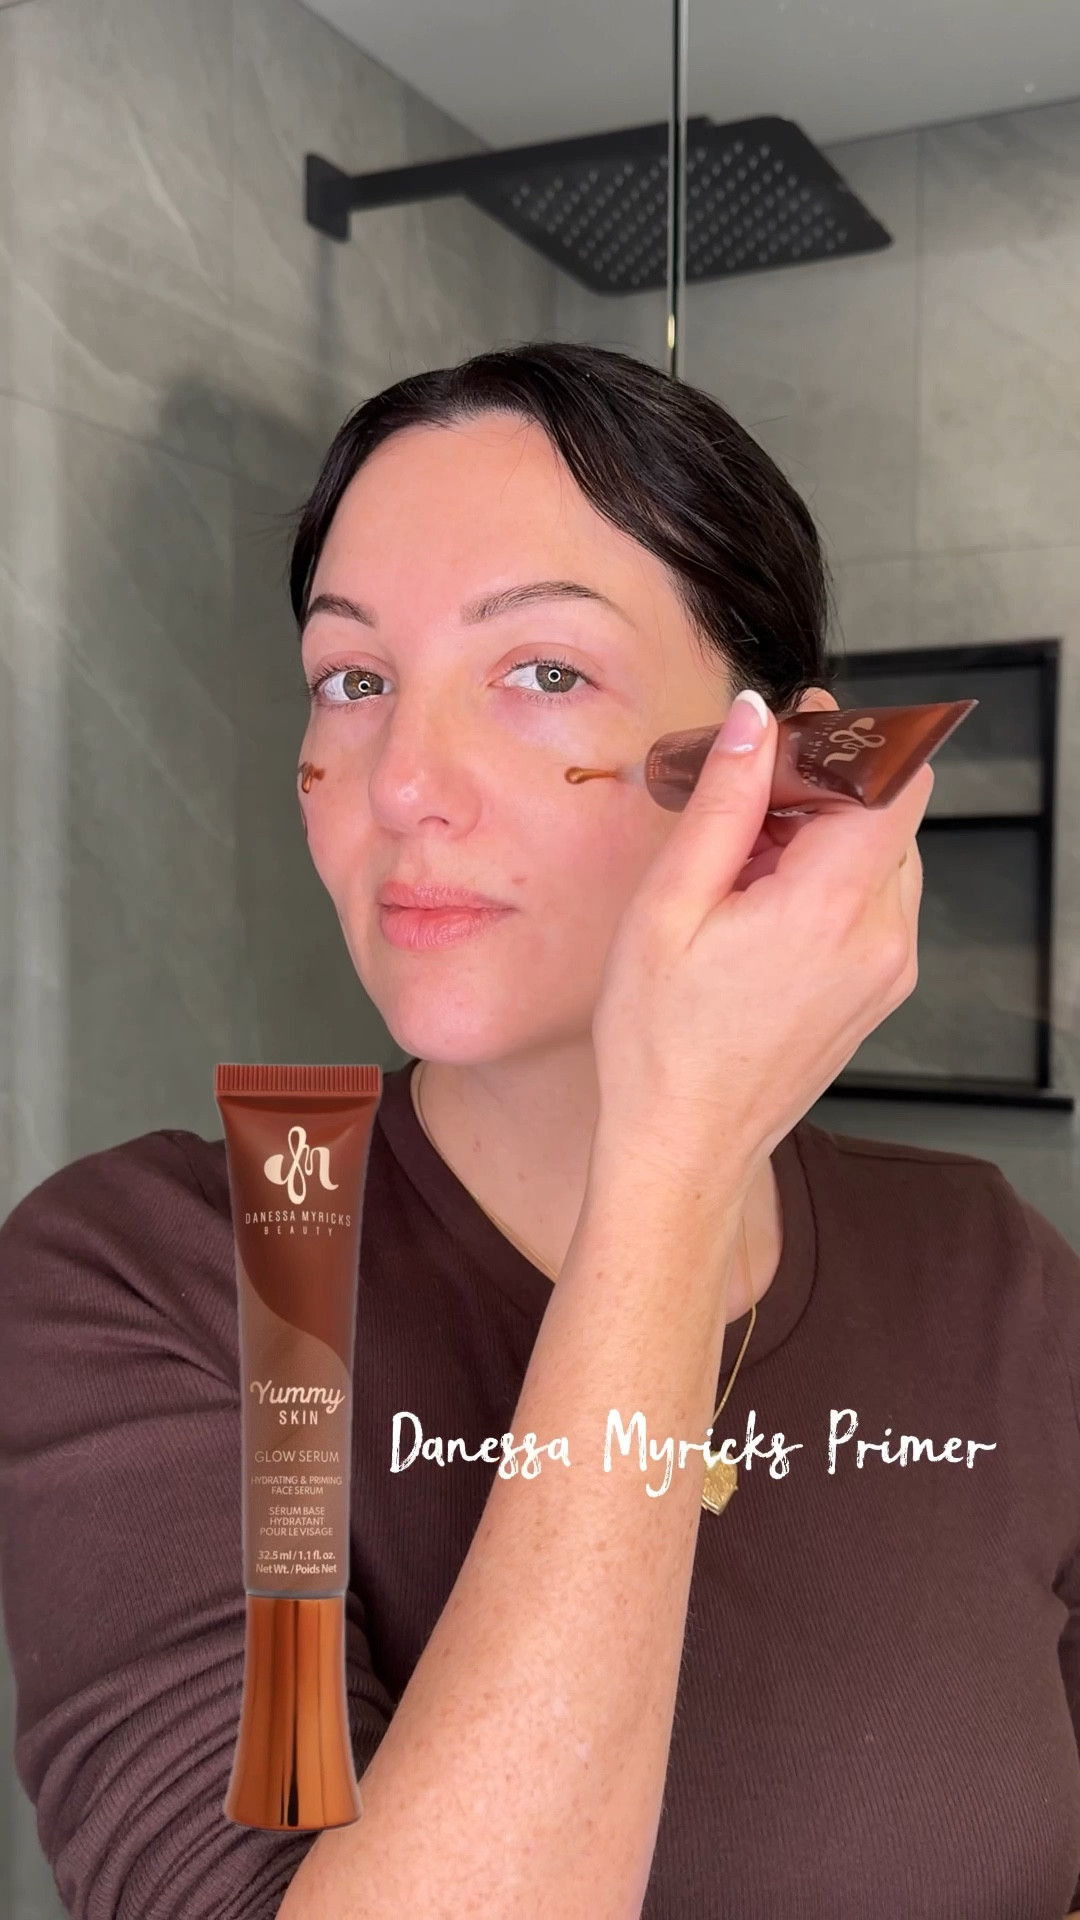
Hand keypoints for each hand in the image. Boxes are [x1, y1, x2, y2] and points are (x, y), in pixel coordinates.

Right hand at [591, 689, 931, 1188]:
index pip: (894, 779)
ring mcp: (889, 968)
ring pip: (885, 855)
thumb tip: (754, 718)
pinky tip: (762, 907)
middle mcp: (882, 937)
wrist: (683, 1146)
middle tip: (744, 802)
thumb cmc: (660, 1042)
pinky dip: (831, 881)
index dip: (851, 739)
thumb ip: (723, 802)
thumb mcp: (669, 906)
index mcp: (831, 907)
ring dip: (826, 835)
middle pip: (890, 812)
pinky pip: (876, 903)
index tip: (794, 731)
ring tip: (743, 865)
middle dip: (825, 787)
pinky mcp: (880, 989)